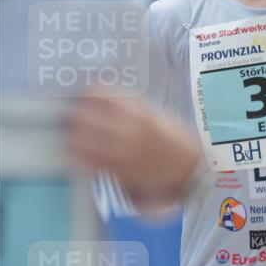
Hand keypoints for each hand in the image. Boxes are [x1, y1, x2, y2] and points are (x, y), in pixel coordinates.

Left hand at [68, 89, 201, 207]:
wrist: (190, 170)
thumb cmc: (174, 140)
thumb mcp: (156, 114)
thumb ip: (129, 106)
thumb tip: (99, 98)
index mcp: (140, 112)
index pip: (98, 94)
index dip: (87, 94)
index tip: (86, 98)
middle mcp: (129, 131)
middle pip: (83, 116)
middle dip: (77, 116)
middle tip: (78, 118)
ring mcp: (123, 153)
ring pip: (80, 140)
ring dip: (75, 136)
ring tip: (78, 136)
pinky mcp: (119, 172)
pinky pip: (87, 162)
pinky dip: (79, 156)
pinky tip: (81, 154)